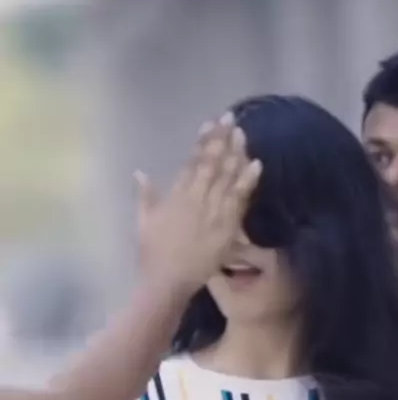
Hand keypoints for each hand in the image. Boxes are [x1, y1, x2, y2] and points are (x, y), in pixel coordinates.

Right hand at [135, 113, 261, 297]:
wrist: (166, 281)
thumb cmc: (153, 255)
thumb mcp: (144, 222)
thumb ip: (145, 196)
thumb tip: (139, 172)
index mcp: (176, 196)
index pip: (191, 163)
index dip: (202, 142)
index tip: (209, 124)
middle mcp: (195, 198)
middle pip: (211, 163)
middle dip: (220, 139)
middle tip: (230, 118)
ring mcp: (212, 212)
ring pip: (226, 177)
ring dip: (235, 153)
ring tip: (242, 133)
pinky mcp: (225, 227)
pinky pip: (239, 200)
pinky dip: (247, 181)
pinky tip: (256, 165)